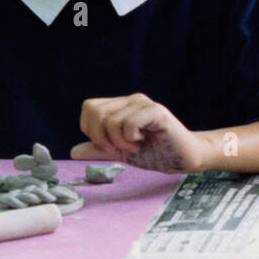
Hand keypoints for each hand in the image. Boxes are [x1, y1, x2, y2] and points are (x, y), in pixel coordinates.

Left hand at [72, 94, 207, 173]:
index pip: (90, 108)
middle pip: (95, 111)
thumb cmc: (156, 152)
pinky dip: (130, 138)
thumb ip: (99, 150)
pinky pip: (129, 123)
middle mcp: (132, 99)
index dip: (91, 130)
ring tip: (135, 146)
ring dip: (119, 141)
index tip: (109, 145)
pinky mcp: (157, 112)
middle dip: (101, 137)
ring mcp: (145, 104)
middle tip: (119, 148)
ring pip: (111, 120)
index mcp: (122, 105)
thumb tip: (74, 150)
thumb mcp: (121, 153)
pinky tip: (143, 142)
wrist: (184, 158)